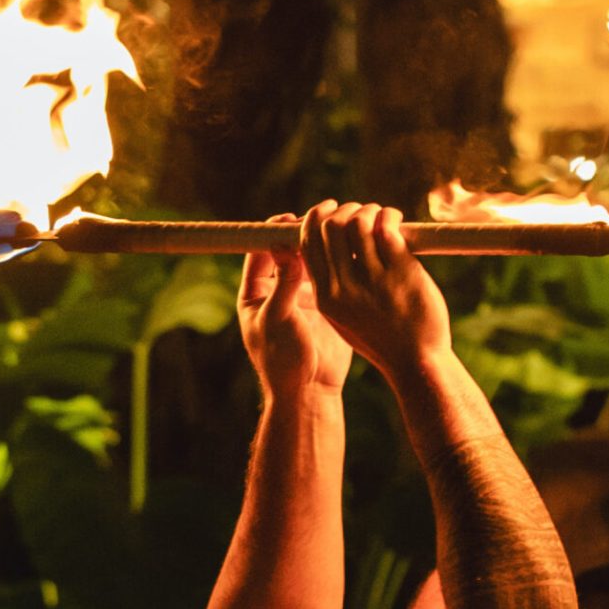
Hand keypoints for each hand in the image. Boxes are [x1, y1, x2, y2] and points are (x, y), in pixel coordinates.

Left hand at [239, 215, 352, 396]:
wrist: (308, 391)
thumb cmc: (283, 361)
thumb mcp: (278, 320)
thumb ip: (282, 284)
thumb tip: (283, 247)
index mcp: (255, 292)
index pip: (260, 250)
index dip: (274, 232)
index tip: (291, 217)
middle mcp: (276, 289)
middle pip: (287, 249)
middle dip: (303, 232)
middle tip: (322, 216)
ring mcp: (300, 295)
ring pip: (311, 259)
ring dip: (323, 243)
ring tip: (339, 226)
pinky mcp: (324, 303)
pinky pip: (329, 274)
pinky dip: (338, 260)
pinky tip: (352, 247)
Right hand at [299, 201, 450, 377]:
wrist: (416, 363)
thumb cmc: (384, 340)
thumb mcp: (345, 318)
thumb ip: (335, 287)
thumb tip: (335, 246)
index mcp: (325, 297)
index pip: (307, 242)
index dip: (316, 217)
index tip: (330, 208)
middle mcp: (343, 287)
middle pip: (331, 226)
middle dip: (345, 210)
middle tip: (362, 212)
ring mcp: (372, 280)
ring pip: (359, 223)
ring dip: (370, 210)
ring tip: (383, 215)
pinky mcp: (399, 273)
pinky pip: (386, 229)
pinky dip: (390, 216)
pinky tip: (397, 221)